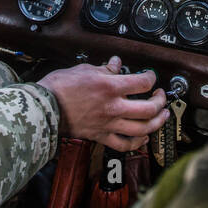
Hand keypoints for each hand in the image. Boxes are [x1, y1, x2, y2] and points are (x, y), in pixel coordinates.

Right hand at [37, 56, 168, 151]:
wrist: (45, 107)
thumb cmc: (60, 88)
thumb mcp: (84, 69)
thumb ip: (105, 68)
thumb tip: (116, 64)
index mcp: (111, 87)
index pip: (143, 83)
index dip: (151, 78)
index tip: (150, 77)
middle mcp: (114, 107)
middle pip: (149, 108)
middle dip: (160, 102)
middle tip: (161, 96)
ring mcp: (109, 124)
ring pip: (142, 128)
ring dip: (157, 122)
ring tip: (162, 116)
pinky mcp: (101, 136)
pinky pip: (124, 144)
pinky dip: (137, 143)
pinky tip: (144, 138)